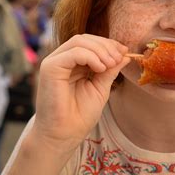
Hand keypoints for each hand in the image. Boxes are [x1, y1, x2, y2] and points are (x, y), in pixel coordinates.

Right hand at [33, 34, 129, 151]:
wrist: (65, 135)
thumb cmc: (80, 115)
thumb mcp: (101, 87)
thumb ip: (110, 70)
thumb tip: (125, 54)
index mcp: (73, 63)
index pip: (90, 43)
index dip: (109, 44)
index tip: (125, 52)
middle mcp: (62, 60)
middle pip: (85, 39)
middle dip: (106, 45)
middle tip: (119, 57)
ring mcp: (54, 62)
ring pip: (79, 41)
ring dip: (100, 50)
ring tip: (111, 64)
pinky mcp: (50, 68)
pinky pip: (73, 53)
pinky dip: (90, 56)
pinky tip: (100, 68)